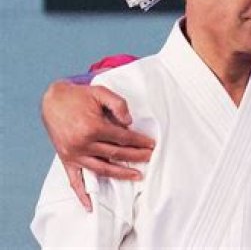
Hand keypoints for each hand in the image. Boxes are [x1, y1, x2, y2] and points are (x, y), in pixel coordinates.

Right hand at [41, 80, 154, 209]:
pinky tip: (90, 206)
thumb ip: (119, 104)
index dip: (139, 141)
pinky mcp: (66, 160)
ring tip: (137, 176)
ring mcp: (74, 154)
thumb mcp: (101, 92)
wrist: (53, 100)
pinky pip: (74, 180)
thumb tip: (130, 123)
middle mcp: (83, 144)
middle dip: (136, 157)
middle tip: (151, 158)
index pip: (123, 138)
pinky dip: (82, 194)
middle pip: (116, 155)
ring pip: (102, 169)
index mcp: (93, 127)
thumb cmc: (80, 96)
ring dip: (121, 174)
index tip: (152, 144)